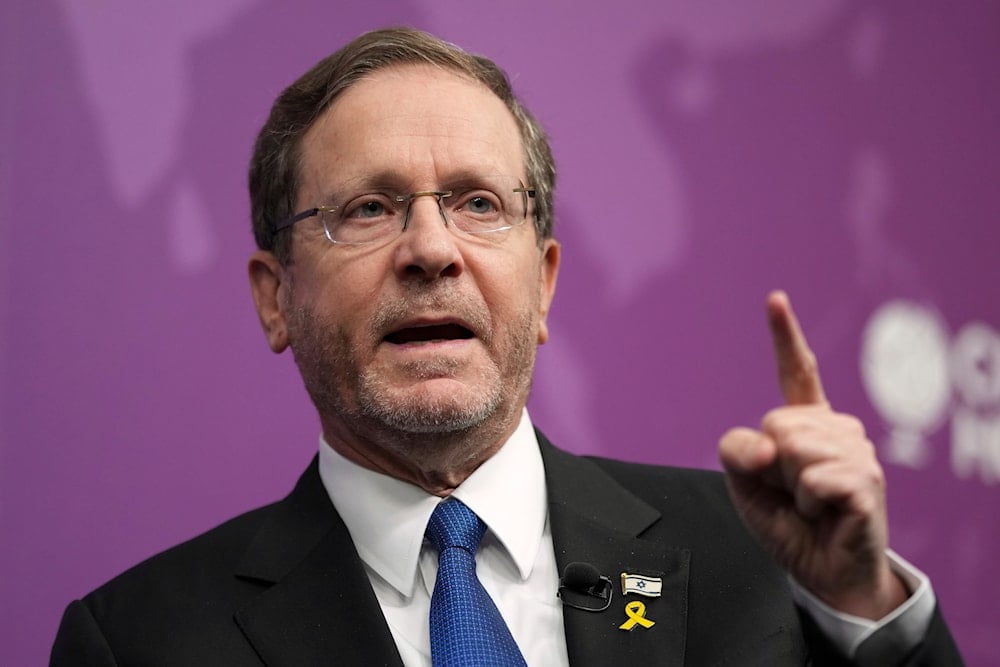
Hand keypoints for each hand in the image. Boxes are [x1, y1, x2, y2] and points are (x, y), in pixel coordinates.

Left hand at [718, 291, 906, 618]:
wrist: (823, 571)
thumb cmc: (789, 524)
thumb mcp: (744, 486)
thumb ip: (736, 453)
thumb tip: (767, 445)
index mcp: (805, 424)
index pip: (796, 373)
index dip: (785, 335)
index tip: (775, 299)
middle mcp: (835, 428)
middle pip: (776, 422)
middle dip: (770, 464)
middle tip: (791, 492)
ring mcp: (856, 450)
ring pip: (793, 447)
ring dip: (790, 485)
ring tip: (810, 503)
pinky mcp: (867, 478)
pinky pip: (815, 477)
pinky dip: (808, 502)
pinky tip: (825, 513)